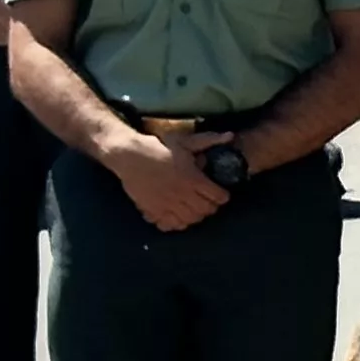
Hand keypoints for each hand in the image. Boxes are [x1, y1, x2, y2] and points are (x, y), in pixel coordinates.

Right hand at [114, 132, 229, 232]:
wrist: (129, 155)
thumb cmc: (159, 147)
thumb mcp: (185, 142)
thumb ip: (208, 141)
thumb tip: (230, 135)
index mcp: (193, 178)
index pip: (217, 197)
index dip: (222, 196)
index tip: (221, 194)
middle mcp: (182, 194)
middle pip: (205, 211)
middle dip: (210, 207)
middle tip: (208, 202)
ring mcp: (166, 204)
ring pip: (189, 220)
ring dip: (194, 216)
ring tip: (193, 209)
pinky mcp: (152, 210)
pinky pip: (168, 225)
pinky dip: (175, 223)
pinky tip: (176, 216)